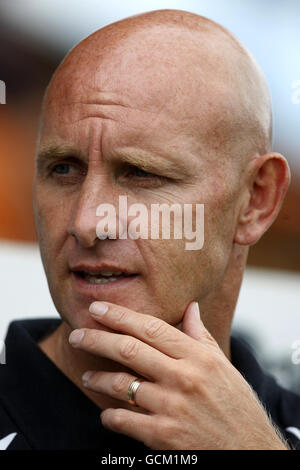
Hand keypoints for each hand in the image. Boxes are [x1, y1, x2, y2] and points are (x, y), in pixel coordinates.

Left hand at [68, 301, 286, 449]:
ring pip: (122, 385)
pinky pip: (125, 421)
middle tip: (77, 334)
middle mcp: (183, 377)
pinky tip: (106, 413)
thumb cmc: (235, 405)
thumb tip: (190, 307)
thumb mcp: (222, 365)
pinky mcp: (164, 436)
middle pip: (129, 350)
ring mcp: (173, 407)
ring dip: (98, 379)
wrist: (250, 451)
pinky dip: (110, 416)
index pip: (151, 328)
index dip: (120, 316)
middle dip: (97, 339)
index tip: (97, 308)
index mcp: (198, 356)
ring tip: (87, 376)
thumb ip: (201, 335)